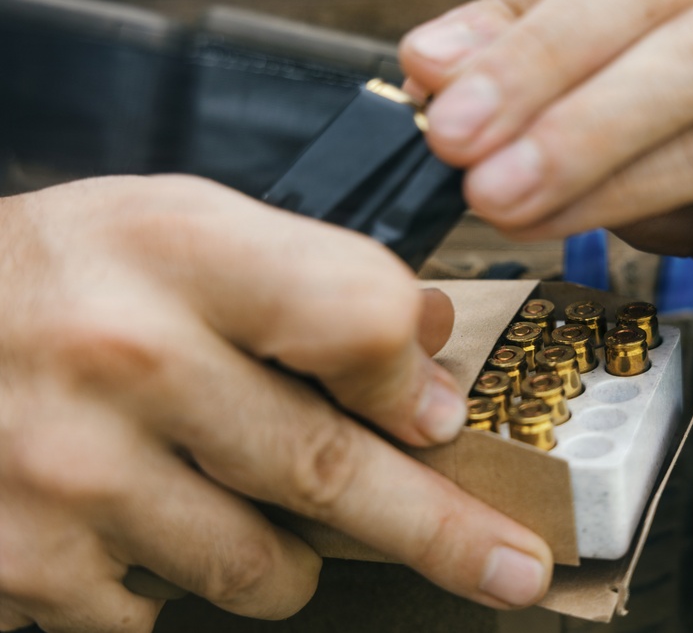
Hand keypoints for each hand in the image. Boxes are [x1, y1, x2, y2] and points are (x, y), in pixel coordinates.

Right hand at [0, 176, 550, 632]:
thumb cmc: (69, 277)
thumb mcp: (183, 229)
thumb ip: (310, 275)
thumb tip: (429, 340)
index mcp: (181, 254)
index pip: (354, 319)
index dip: (406, 378)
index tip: (435, 419)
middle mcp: (124, 359)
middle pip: (325, 470)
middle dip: (437, 532)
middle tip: (512, 567)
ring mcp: (67, 474)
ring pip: (259, 568)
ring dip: (280, 552)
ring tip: (225, 487)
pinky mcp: (26, 565)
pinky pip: (161, 612)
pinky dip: (175, 580)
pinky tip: (135, 519)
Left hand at [401, 0, 692, 357]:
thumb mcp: (608, 89)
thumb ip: (533, 58)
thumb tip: (434, 62)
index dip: (517, 15)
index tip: (431, 74)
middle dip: (538, 62)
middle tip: (454, 132)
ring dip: (579, 131)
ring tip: (494, 189)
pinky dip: (627, 184)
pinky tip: (556, 216)